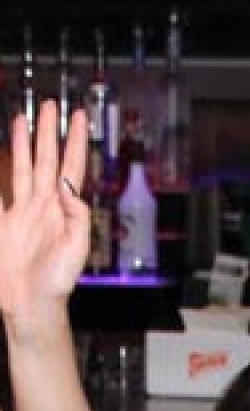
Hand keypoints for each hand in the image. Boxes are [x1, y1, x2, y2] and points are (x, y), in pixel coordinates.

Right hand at [0, 101, 90, 323]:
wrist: (30, 305)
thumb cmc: (58, 284)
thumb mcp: (77, 250)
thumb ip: (78, 217)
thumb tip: (71, 187)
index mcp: (63, 210)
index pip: (72, 167)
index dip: (76, 142)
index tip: (81, 117)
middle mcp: (43, 206)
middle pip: (46, 160)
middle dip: (48, 132)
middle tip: (50, 105)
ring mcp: (21, 213)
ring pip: (23, 168)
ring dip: (24, 143)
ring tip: (24, 118)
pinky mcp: (2, 223)